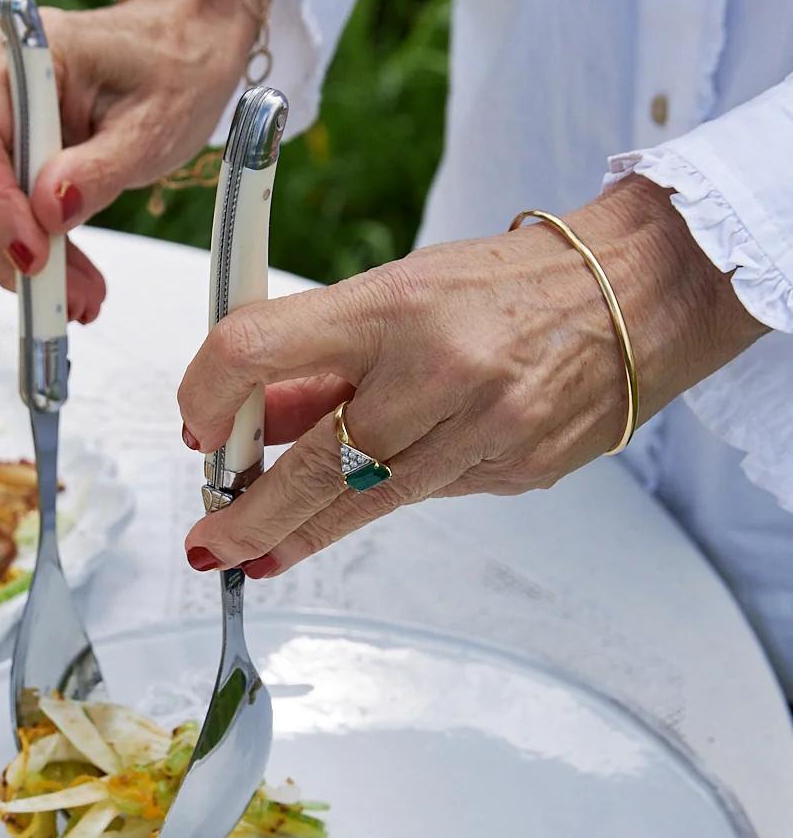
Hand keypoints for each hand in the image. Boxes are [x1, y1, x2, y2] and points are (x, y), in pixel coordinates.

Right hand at [0, 0, 271, 321]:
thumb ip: (99, 168)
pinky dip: (41, 248)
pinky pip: (11, 207)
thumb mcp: (153, 124)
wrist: (187, 45)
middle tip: (70, 302)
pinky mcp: (13, 148)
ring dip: (29, 261)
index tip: (32, 258)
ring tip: (82, 301)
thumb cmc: (176, 68)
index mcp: (22, 57)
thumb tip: (47, 213)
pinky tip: (74, 282)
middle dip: (16, 249)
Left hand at [177, 177, 767, 575]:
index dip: (208, 397)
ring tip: (255, 554)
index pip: (258, 349)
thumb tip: (244, 421)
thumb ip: (320, 357)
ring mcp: (484, 431)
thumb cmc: (507, 283)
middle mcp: (438, 371)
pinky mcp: (517, 473)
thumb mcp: (399, 291)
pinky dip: (387, 496)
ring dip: (299, 536)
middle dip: (247, 516)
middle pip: (311, 466)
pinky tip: (375, 488)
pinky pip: (428, 496)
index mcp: (394, 305)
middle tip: (208, 544)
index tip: (197, 428)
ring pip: (366, 502)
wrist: (639, 293)